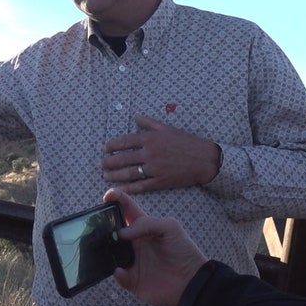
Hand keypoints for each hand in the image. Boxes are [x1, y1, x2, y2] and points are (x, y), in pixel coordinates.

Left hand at [101, 115, 220, 192]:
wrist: (204, 160)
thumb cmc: (186, 142)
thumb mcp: (167, 128)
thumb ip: (149, 123)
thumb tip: (135, 116)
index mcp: (151, 139)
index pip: (125, 141)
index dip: (112, 145)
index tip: (105, 148)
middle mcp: (150, 153)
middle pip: (124, 158)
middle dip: (109, 162)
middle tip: (100, 164)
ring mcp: (154, 169)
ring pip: (129, 173)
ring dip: (115, 175)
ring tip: (105, 176)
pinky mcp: (160, 182)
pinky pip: (140, 186)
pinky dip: (129, 188)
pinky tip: (119, 189)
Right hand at [105, 189, 207, 305]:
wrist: (192, 281)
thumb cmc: (184, 250)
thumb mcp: (170, 227)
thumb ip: (147, 224)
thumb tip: (122, 233)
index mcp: (143, 227)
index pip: (127, 209)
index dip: (117, 199)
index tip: (108, 195)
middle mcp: (134, 243)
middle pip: (112, 231)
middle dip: (103, 226)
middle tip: (98, 224)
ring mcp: (132, 261)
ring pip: (110, 253)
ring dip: (105, 250)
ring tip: (105, 247)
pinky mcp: (132, 279)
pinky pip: (119, 276)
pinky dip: (117, 273)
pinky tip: (120, 270)